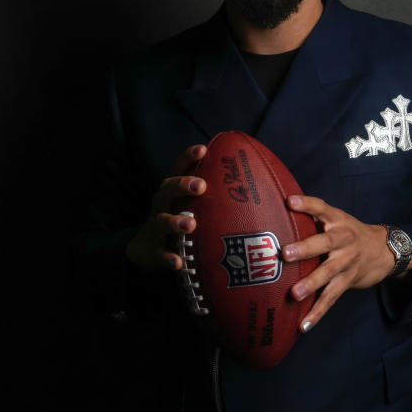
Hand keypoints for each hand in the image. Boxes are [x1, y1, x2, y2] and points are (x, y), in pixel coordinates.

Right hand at [125, 144, 207, 271]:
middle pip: (167, 189)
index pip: (178, 169)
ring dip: (174, 221)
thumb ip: (218, 197)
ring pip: (160, 220)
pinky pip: (159, 254)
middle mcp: (162, 205)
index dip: (188, 157)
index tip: (203, 149)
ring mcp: (155, 228)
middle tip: (200, 186)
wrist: (148, 250)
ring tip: (190, 225)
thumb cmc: (181, 220)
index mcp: (174, 192)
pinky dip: (167, 257)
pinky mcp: (152, 250)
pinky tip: (178, 263)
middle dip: (182, 184)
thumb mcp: (194, 206)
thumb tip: (263, 189)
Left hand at [282, 195, 411, 332]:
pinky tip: (303, 325)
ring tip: (294, 294)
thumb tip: (278, 211)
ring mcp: (347, 261)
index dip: (307, 204)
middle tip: (286, 253)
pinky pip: (331, 297)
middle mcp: (344, 239)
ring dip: (311, 283)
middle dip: (305, 248)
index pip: (322, 208)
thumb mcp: (338, 220)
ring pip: (329, 273)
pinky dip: (317, 312)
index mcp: (338, 221)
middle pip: (325, 242)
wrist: (385, 251)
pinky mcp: (348, 281)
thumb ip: (313, 218)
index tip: (290, 202)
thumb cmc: (351, 233)